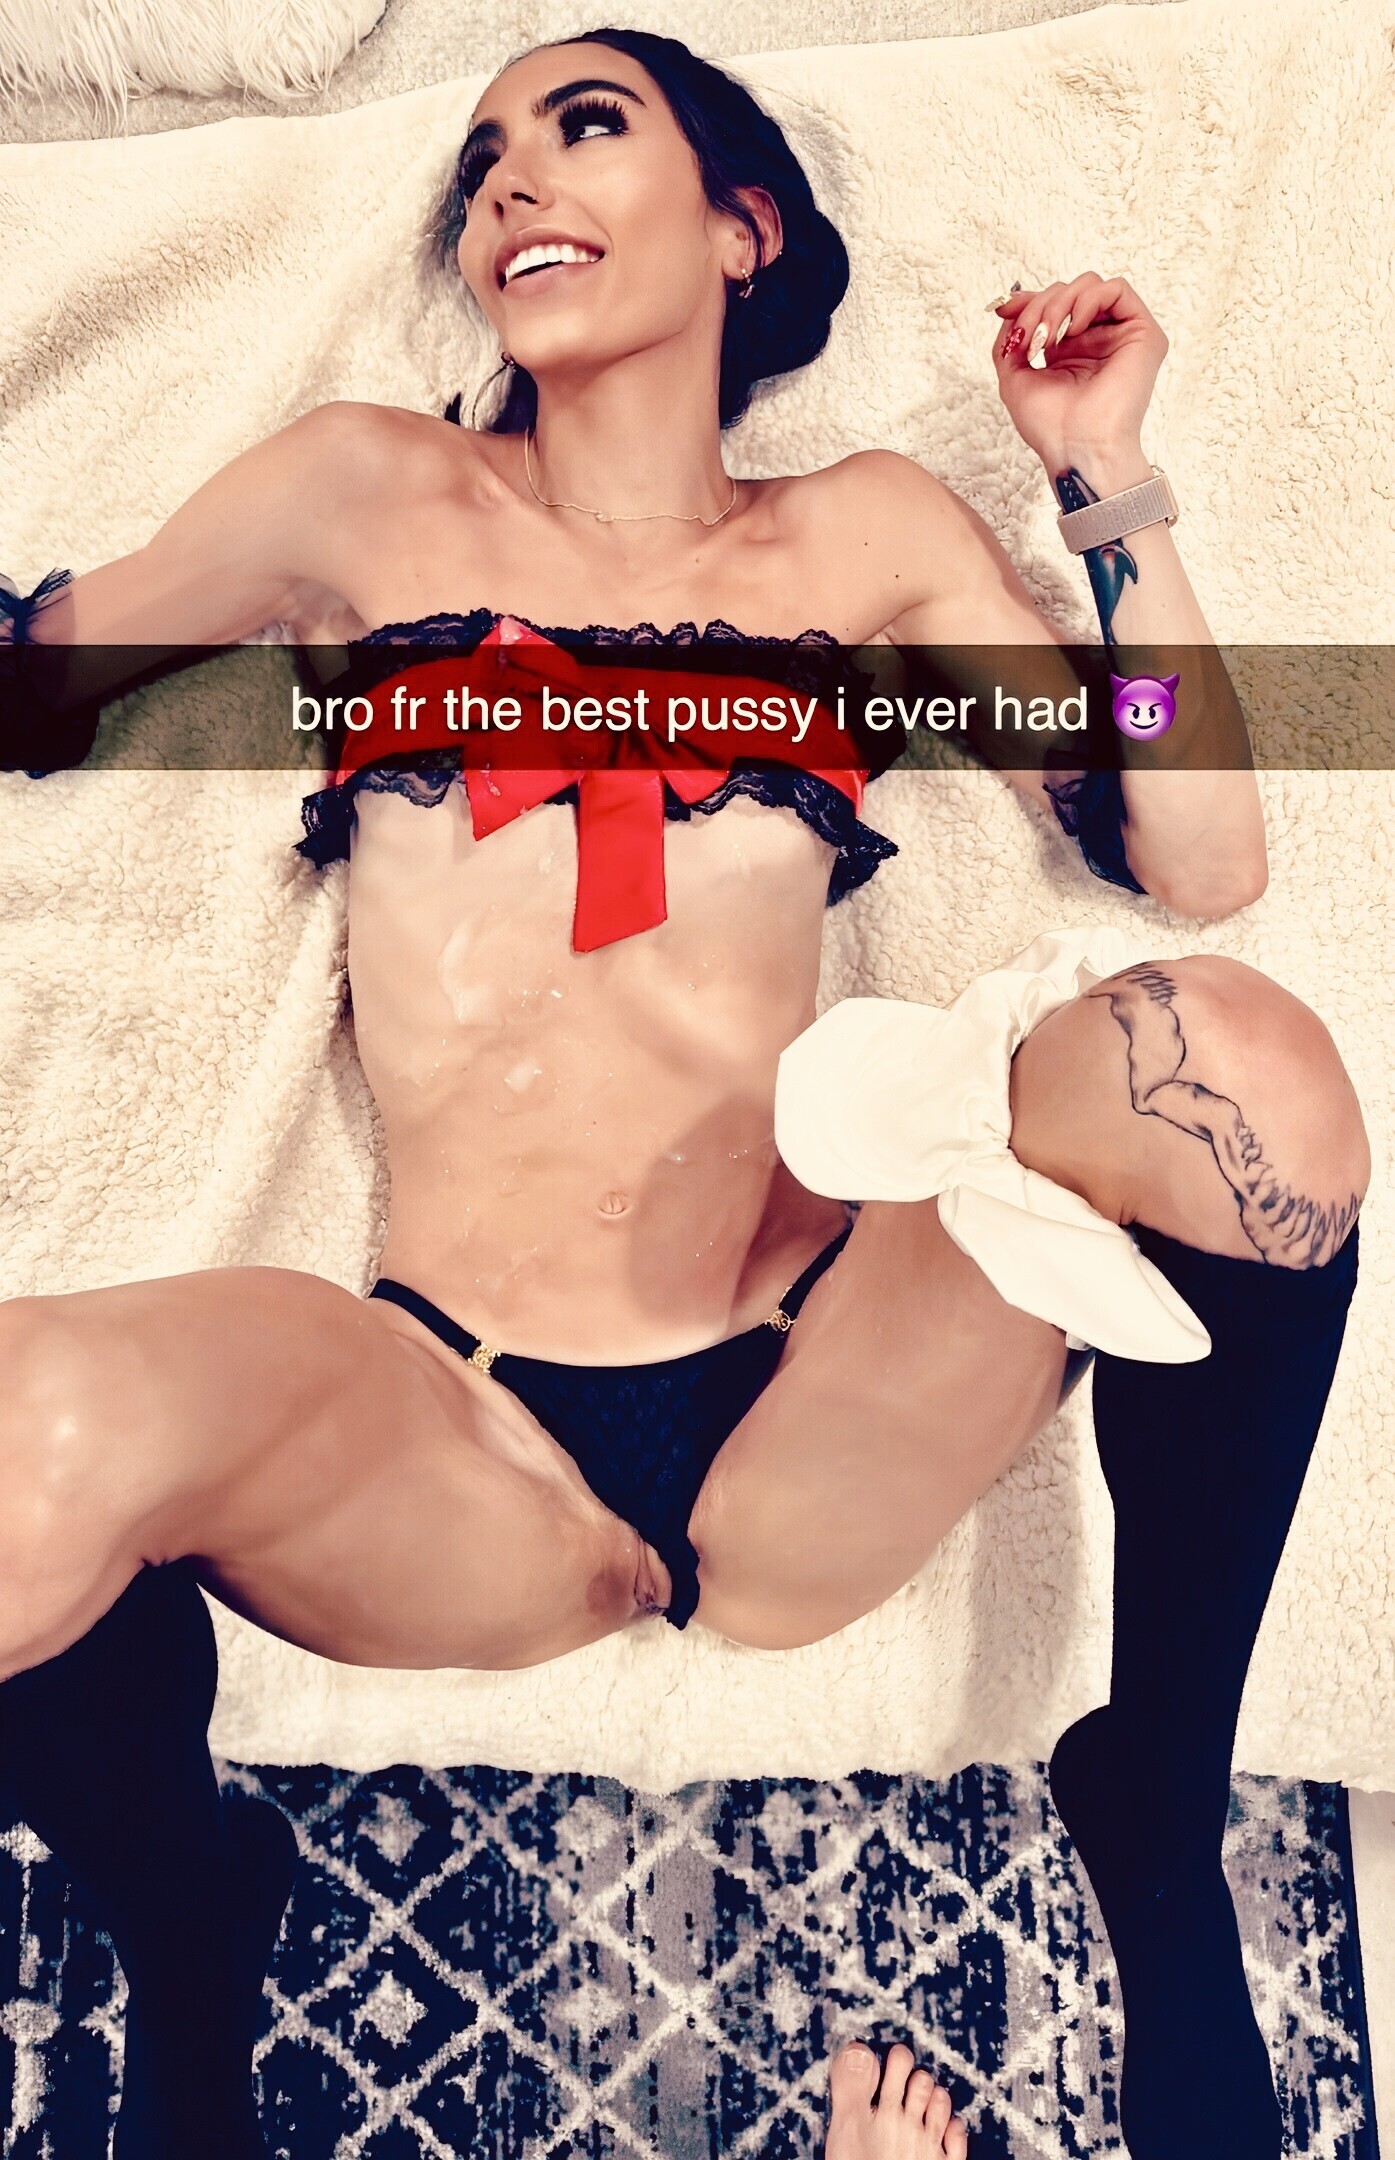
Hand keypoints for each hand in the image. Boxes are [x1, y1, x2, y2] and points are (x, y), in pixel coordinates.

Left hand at [990, 274, 1167, 470]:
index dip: (1028, 301)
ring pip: (1090, 285)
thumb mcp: (1014, 376)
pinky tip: (1076, 329)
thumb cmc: (1051, 426)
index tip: (1006, 307)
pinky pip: (1117, 289)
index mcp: (1070, 351)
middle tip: (1033, 338)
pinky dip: (1089, 300)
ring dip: (1061, 303)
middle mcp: (1096, 341)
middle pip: (1068, 291)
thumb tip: (1010, 303)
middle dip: (1041, 306)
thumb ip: (1011, 337)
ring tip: (1050, 338)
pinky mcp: (1143, 334)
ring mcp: (1120, 336)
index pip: (1052, 305)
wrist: (1077, 446)